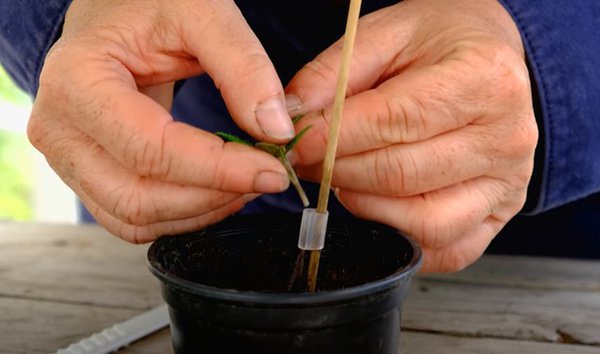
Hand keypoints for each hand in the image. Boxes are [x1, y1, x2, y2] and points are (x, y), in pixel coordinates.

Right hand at [28, 0, 295, 242]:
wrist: (114, 12)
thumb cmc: (149, 3)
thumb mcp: (201, 13)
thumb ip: (243, 67)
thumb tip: (277, 131)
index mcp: (77, 81)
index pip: (151, 149)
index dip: (218, 169)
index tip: (273, 169)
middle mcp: (59, 129)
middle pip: (138, 196)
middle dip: (212, 196)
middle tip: (267, 176)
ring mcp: (67, 157)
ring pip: (135, 217)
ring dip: (201, 210)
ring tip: (247, 181)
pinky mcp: (86, 173)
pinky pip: (132, 216)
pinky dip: (181, 213)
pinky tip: (218, 189)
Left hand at [286, 0, 537, 271]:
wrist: (491, 62)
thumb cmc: (440, 44)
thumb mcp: (386, 32)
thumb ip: (334, 72)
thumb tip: (291, 119)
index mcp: (483, 78)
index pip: (392, 121)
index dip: (332, 138)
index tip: (295, 142)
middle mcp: (505, 137)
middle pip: (400, 175)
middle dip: (337, 172)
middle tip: (306, 161)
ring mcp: (507, 183)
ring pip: (422, 221)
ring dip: (364, 206)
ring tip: (342, 179)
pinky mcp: (497, 214)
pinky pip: (444, 249)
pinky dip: (398, 238)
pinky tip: (376, 206)